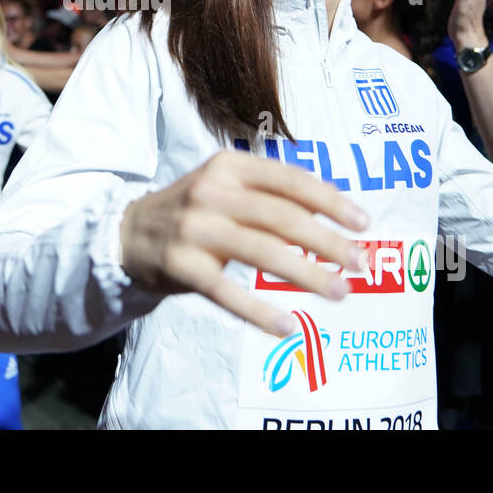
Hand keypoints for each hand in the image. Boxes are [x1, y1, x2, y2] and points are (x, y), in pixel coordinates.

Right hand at [118, 151, 368, 336]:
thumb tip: (334, 211)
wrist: (129, 233)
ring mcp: (194, 229)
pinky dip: (259, 311)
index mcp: (229, 165)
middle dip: (327, 242)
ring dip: (306, 274)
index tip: (363, 224)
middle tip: (360, 263)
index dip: (331, 201)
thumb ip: (271, 193)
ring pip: (261, 252)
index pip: (290, 180)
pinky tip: (287, 327)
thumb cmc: (194, 210)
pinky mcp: (180, 265)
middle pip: (281, 217)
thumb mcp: (226, 185)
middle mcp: (211, 191)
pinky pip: (227, 292)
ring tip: (339, 292)